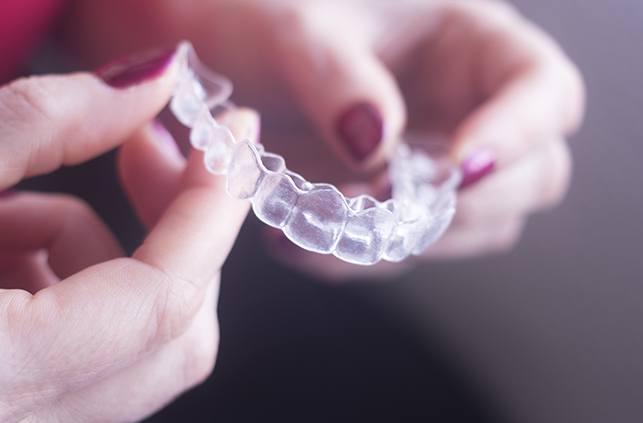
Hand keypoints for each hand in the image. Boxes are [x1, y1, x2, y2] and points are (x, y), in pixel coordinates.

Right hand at [0, 47, 257, 420]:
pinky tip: (3, 249)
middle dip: (173, 231)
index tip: (234, 141)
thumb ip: (49, 122)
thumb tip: (152, 82)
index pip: (164, 299)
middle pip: (173, 333)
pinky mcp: (26, 406)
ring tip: (14, 206)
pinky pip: (90, 353)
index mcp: (2, 377)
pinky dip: (70, 288)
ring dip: (101, 256)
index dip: (211, 209)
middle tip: (149, 154)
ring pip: (136, 343)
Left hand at [66, 0, 584, 278]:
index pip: (544, 92)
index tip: (456, 166)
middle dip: (464, 205)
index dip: (519, 134)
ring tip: (327, 225)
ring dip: (408, 240)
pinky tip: (298, 242)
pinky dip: (358, 257)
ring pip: (470, 226)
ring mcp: (432, 159)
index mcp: (468, 44)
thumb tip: (375, 144)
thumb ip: (335, 77)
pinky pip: (403, 246)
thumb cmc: (264, 15)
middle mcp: (464, 108)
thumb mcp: (294, 31)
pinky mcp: (394, 199)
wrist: (223, 50)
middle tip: (383, 204)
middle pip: (529, 177)